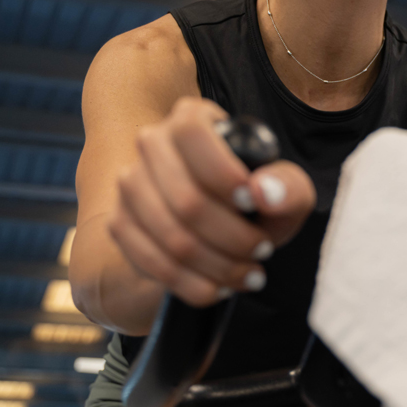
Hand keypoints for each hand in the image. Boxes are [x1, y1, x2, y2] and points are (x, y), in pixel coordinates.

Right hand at [107, 97, 316, 306]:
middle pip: (186, 199)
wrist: (218, 228)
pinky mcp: (120, 224)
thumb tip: (263, 192)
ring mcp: (130, 185)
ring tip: (249, 274)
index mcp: (190, 119)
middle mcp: (152, 144)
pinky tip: (220, 288)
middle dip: (233, 236)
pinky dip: (193, 284)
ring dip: (218, 266)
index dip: (222, 172)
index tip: (252, 202)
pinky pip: (152, 263)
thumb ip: (286, 186)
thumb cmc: (256, 199)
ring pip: (172, 237)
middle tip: (263, 250)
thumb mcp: (285, 189)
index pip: (192, 135)